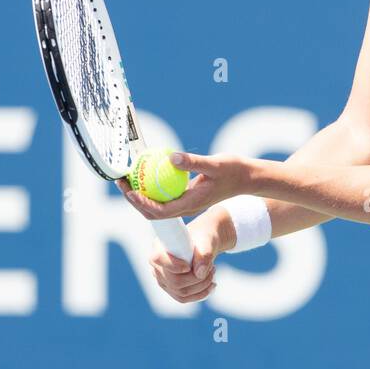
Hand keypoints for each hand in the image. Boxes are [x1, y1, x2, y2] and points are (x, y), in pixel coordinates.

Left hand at [116, 151, 251, 219]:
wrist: (248, 178)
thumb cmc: (234, 171)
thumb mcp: (215, 164)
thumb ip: (192, 162)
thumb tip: (170, 157)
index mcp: (192, 204)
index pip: (160, 211)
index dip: (142, 204)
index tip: (130, 191)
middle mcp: (186, 207)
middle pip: (153, 212)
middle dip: (134, 200)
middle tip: (121, 182)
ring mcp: (186, 203)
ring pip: (157, 205)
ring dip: (140, 194)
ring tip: (127, 178)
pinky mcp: (186, 196)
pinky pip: (164, 195)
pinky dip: (152, 187)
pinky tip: (145, 172)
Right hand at [149, 212, 222, 303]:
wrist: (203, 244)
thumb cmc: (202, 238)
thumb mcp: (207, 241)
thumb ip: (204, 254)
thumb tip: (200, 274)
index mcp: (160, 247)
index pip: (158, 259)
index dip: (173, 265)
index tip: (188, 266)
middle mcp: (157, 266)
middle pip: (174, 282)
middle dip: (198, 278)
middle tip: (212, 267)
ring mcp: (163, 280)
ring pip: (181, 292)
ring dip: (202, 285)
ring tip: (212, 271)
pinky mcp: (171, 289)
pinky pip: (184, 298)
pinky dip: (201, 293)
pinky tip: (212, 285)